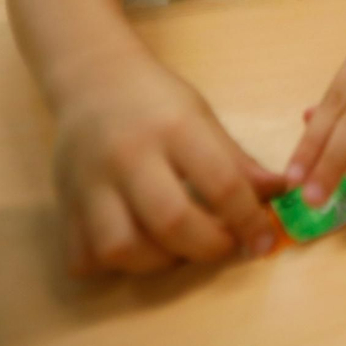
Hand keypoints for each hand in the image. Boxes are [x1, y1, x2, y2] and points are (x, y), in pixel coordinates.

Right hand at [52, 55, 284, 275]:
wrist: (93, 80)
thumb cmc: (156, 101)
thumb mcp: (203, 118)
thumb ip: (238, 161)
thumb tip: (280, 194)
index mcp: (173, 128)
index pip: (220, 183)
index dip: (248, 219)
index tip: (264, 240)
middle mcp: (128, 156)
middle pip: (170, 221)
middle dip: (208, 247)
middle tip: (224, 245)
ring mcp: (89, 184)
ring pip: (120, 248)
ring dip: (158, 261)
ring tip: (177, 247)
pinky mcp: (64, 205)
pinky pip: (83, 257)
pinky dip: (111, 266)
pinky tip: (135, 247)